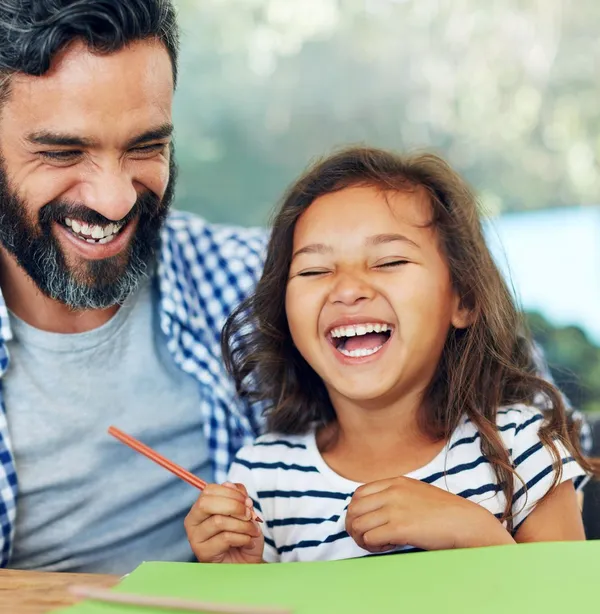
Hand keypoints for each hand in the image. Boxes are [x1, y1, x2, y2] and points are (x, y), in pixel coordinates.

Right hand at [184, 482, 263, 562]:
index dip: (231, 492)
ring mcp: (195, 538)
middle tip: (250, 514)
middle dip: (234, 506)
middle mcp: (193, 520)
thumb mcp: (245, 511)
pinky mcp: (202, 553)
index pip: (209, 490)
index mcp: (201, 506)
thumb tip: (230, 485)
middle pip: (207, 503)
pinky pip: (225, 538)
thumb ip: (238, 496)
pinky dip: (243, 538)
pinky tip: (247, 543)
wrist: (248, 563)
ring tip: (253, 531)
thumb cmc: (244, 535)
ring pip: (219, 521)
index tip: (247, 501)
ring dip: (243, 525)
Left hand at [345, 477, 513, 552]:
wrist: (464, 521)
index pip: (358, 494)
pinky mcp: (399, 528)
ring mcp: (394, 509)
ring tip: (379, 543)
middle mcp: (391, 492)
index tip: (367, 523)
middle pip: (353, 509)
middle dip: (355, 526)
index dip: (357, 511)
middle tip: (367, 538)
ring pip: (357, 524)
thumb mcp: (415, 492)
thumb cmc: (443, 511)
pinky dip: (373, 546)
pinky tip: (387, 546)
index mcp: (394, 482)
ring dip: (363, 538)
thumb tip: (375, 510)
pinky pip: (369, 538)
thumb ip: (395, 495)